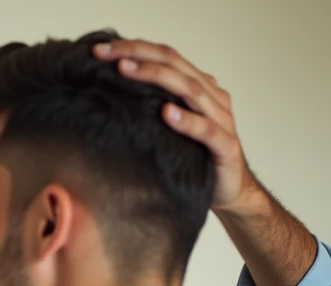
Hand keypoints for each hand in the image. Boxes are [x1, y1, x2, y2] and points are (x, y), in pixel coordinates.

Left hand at [94, 40, 262, 215]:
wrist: (229, 192)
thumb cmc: (194, 160)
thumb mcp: (167, 129)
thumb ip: (151, 108)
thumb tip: (109, 96)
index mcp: (199, 88)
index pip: (167, 57)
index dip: (135, 48)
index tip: (100, 50)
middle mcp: (212, 98)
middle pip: (176, 65)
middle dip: (140, 56)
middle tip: (109, 55)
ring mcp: (222, 120)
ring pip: (191, 90)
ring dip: (158, 78)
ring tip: (129, 71)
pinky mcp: (226, 146)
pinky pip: (207, 130)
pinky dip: (187, 121)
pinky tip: (167, 113)